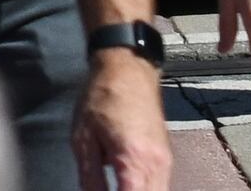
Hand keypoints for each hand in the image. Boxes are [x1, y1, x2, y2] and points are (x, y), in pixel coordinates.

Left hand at [74, 33, 170, 189]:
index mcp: (133, 160)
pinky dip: (146, 189)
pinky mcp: (167, 158)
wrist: (127, 71)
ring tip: (117, 186)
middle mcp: (157, 165)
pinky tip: (128, 186)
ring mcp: (166, 162)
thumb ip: (90, 175)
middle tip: (106, 189)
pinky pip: (160, 185)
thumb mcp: (83, 138)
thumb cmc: (101, 98)